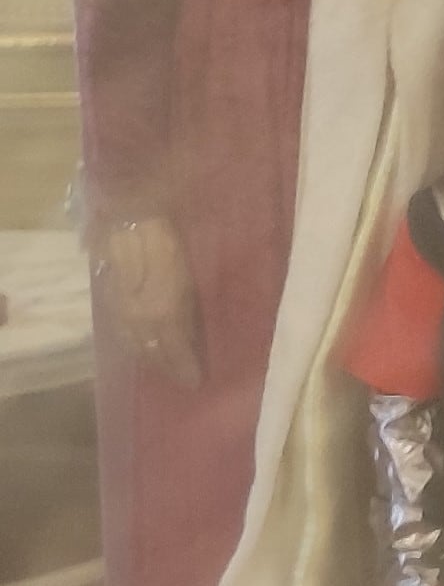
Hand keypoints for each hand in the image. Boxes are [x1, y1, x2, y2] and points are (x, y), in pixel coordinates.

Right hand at [100, 218, 202, 388]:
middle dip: (164, 365)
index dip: (183, 365)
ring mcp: (118, 301)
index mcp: (162, 307)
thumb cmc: (172, 230)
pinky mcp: (105, 288)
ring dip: (145, 355)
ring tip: (159, 366)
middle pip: (149, 347)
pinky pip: (116, 323)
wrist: (130, 203)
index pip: (173, 346)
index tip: (195, 382)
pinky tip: (135, 342)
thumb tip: (190, 329)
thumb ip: (188, 302)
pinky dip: (128, 338)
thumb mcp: (190, 269)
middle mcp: (137, 311)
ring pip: (130, 338)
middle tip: (179, 378)